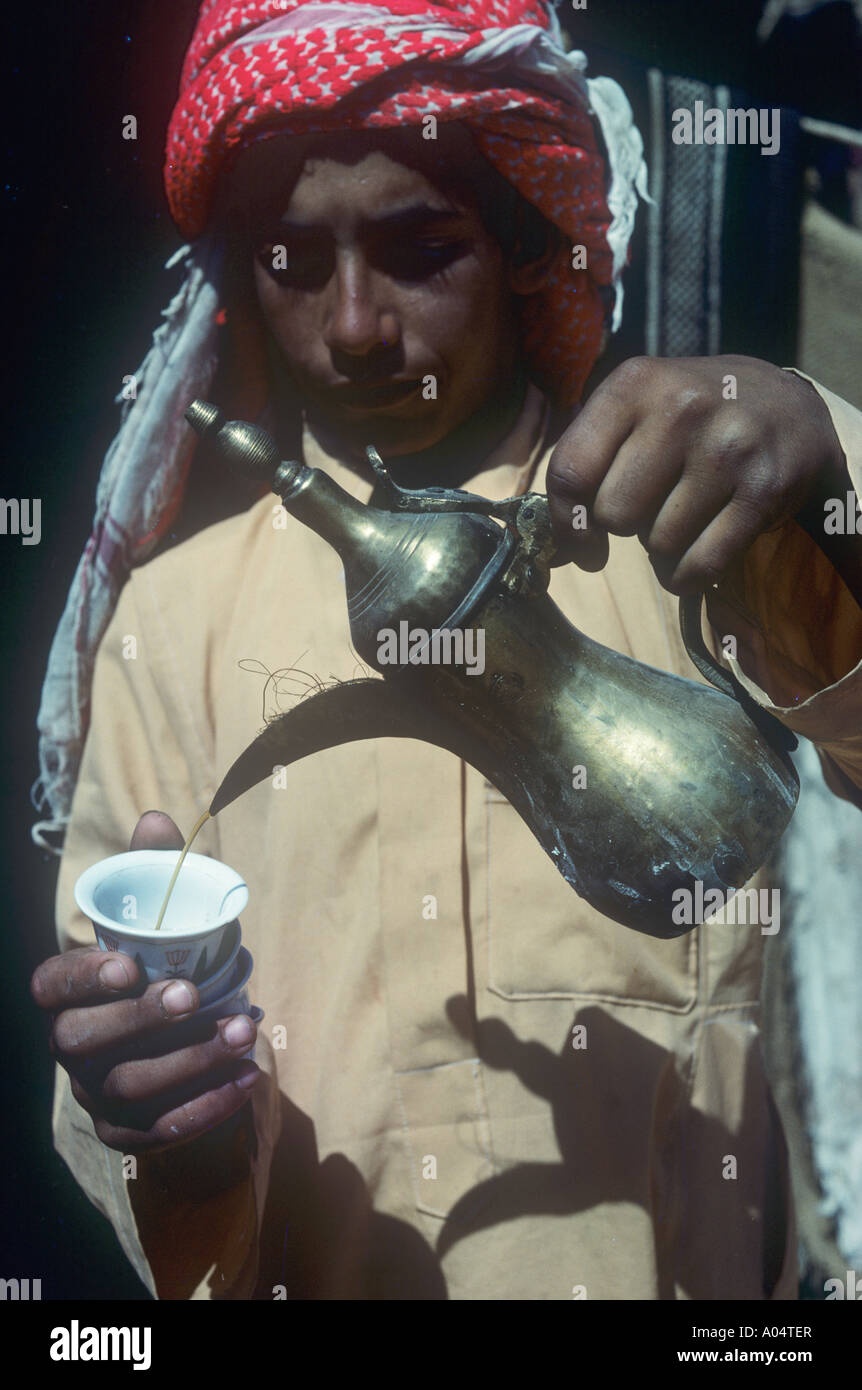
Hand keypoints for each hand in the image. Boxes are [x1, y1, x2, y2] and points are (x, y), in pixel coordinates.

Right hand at [30, 811, 258, 1153]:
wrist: (175, 1049)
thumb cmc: (161, 968)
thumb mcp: (157, 920)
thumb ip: (153, 873)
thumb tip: (159, 818)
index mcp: (67, 994)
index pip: (51, 986)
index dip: (82, 978)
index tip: (129, 964)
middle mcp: (71, 1046)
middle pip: (84, 1042)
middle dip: (141, 1020)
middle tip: (195, 996)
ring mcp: (94, 1094)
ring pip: (129, 1087)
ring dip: (191, 1061)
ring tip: (245, 1030)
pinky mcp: (126, 1133)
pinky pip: (157, 1133)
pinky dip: (205, 1108)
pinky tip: (246, 1078)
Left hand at [546, 355, 845, 593]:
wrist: (790, 408)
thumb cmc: (694, 418)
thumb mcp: (638, 407)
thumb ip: (590, 460)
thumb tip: (561, 548)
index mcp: (636, 383)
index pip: (571, 469)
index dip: (565, 521)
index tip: (580, 542)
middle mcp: (682, 408)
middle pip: (614, 513)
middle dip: (626, 524)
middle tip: (653, 504)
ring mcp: (727, 449)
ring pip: (658, 544)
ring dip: (663, 547)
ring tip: (686, 513)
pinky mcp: (764, 490)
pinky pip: (701, 565)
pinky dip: (689, 576)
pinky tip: (697, 553)